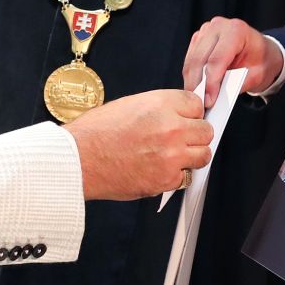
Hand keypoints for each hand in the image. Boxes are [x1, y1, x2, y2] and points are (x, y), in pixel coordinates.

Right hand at [65, 89, 211, 199]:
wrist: (79, 160)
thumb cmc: (95, 133)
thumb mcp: (129, 105)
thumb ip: (159, 109)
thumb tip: (176, 114)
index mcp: (161, 104)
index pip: (196, 104)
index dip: (190, 113)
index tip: (186, 119)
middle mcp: (171, 128)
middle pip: (205, 130)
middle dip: (195, 134)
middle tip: (180, 139)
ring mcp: (171, 155)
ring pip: (203, 155)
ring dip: (192, 155)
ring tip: (174, 156)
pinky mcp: (167, 179)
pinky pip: (187, 177)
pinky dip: (176, 176)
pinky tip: (160, 169)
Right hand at [182, 16, 279, 97]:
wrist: (262, 51)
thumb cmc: (261, 61)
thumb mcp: (256, 75)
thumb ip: (237, 84)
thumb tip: (215, 96)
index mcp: (236, 30)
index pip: (217, 59)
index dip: (211, 82)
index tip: (208, 101)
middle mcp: (218, 26)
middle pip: (200, 59)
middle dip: (198, 85)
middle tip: (199, 106)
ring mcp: (205, 31)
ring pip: (191, 61)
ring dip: (192, 82)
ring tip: (196, 101)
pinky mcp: (198, 39)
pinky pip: (189, 60)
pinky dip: (191, 76)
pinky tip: (196, 90)